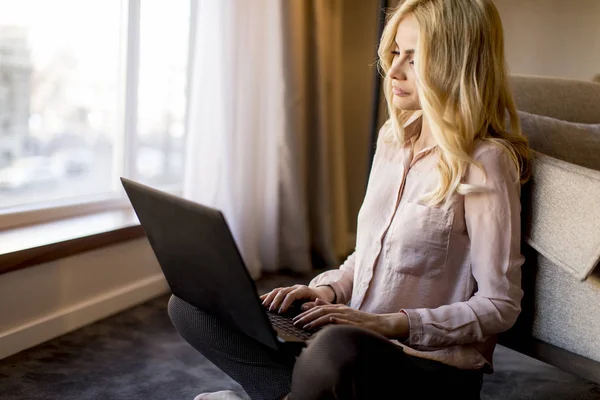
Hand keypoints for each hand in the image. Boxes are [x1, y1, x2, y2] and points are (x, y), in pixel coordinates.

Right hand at [260, 284, 335, 313]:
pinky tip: (260, 300)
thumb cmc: (320, 301)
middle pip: (283, 291)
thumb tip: (303, 307)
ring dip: (269, 298)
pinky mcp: (285, 291)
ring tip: (263, 306)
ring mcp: (290, 288)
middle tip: (271, 310)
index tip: (281, 311)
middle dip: (276, 300)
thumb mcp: (319, 304)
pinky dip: (267, 296)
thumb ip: (312, 305)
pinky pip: (275, 292)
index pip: (292, 294)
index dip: (286, 302)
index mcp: (304, 290)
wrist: (320, 294)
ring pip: (277, 290)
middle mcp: (296, 287)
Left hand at [292, 298, 409, 339]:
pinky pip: (336, 321)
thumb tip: (316, 303)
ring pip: (325, 314)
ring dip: (312, 319)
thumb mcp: (346, 313)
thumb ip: (331, 307)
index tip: (296, 316)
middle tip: (294, 322)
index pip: (319, 307)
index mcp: (339, 308)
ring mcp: (346, 315)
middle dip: (306, 316)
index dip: (307, 311)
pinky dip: (325, 323)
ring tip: (302, 326)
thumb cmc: (363, 321)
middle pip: (319, 310)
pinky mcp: (351, 322)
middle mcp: (341, 309)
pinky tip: (317, 326)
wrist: (381, 324)